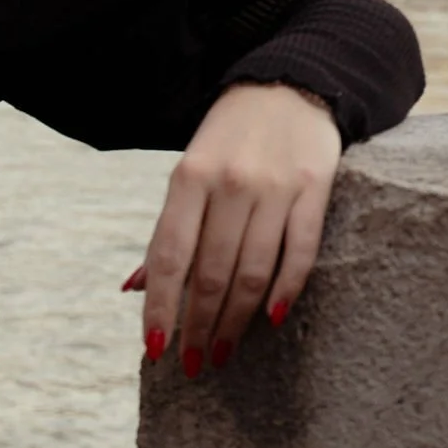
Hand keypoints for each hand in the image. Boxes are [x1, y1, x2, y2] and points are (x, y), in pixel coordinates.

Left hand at [126, 82, 342, 376]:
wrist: (291, 82)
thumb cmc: (230, 140)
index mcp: (189, 178)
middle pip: (210, 272)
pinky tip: (271, 319)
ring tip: (224, 352)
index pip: (168, 257)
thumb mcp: (190, 173)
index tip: (154, 350)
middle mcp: (230, 184)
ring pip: (252, 269)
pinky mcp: (315, 188)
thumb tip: (132, 289)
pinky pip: (300, 250)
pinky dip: (286, 288)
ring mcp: (275, 186)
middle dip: (198, 326)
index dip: (159, 307)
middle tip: (192, 365)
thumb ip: (169, 232)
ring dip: (235, 320)